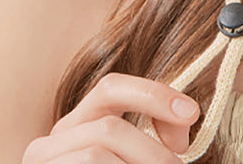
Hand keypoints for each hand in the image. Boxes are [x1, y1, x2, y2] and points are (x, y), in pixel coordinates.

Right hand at [21, 72, 200, 161]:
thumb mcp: (133, 156)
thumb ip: (157, 134)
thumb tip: (184, 116)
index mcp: (77, 124)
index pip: (110, 87)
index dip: (153, 94)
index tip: (191, 111)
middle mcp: (51, 141)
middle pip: (108, 127)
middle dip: (151, 151)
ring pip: (96, 154)